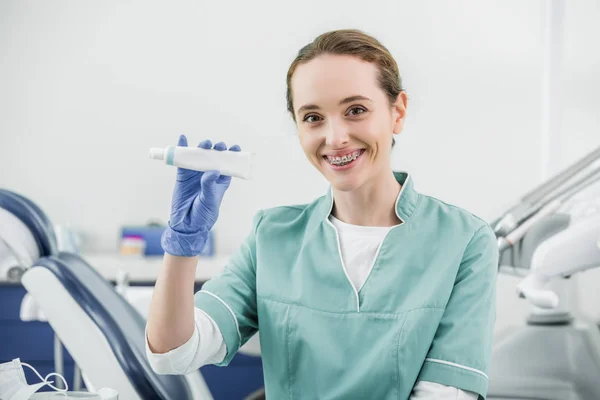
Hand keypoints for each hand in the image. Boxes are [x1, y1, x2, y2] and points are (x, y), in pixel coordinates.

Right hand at [161, 135, 240, 256]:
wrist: (186, 223)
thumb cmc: (203, 213)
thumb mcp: (210, 200)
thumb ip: (209, 185)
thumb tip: (212, 170)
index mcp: (220, 180)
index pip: (228, 164)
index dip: (232, 154)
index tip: (235, 147)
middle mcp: (209, 174)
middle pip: (214, 157)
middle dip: (217, 149)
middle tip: (218, 146)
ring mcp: (196, 173)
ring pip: (200, 156)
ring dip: (202, 147)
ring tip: (205, 144)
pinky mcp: (183, 175)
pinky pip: (183, 159)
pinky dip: (183, 148)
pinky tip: (183, 138)